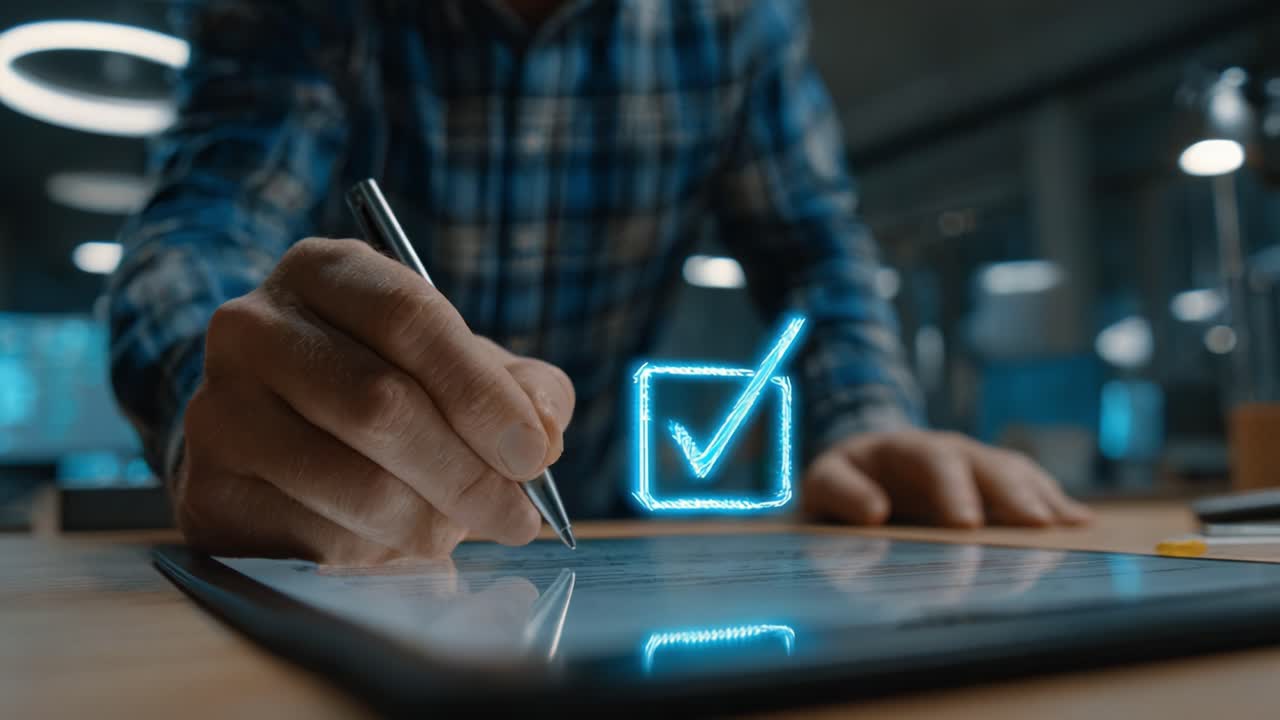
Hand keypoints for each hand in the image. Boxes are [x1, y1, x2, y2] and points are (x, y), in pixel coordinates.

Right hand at [175, 238, 574, 563]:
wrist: (272, 436)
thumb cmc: (387, 387)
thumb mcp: (461, 365)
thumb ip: (521, 388)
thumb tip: (545, 432)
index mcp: (325, 272)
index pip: (410, 318)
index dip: (481, 394)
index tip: (533, 454)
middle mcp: (253, 327)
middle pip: (381, 405)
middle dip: (468, 473)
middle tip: (517, 515)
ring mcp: (218, 409)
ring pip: (353, 483)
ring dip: (431, 523)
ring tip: (457, 529)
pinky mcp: (207, 492)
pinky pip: (317, 538)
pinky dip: (379, 553)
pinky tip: (391, 540)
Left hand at [800, 430, 1090, 527]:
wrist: (864, 467)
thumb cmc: (845, 481)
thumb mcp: (824, 483)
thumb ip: (841, 494)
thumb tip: (875, 513)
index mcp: (905, 448)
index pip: (934, 460)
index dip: (953, 490)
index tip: (967, 525)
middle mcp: (951, 450)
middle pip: (988, 465)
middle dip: (1012, 494)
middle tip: (1036, 527)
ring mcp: (978, 464)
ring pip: (1016, 475)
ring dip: (1042, 500)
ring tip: (1069, 528)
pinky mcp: (996, 483)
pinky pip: (1032, 487)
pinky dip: (1056, 504)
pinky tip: (1081, 525)